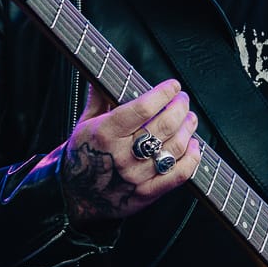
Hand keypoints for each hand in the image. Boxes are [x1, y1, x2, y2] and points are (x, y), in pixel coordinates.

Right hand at [59, 78, 200, 224]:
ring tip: (190, 119)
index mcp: (105, 134)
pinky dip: (192, 159)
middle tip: (182, 100)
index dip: (162, 93)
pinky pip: (178, 175)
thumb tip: (107, 72)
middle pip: (164, 126)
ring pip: (174, 148)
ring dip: (188, 129)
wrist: (74, 194)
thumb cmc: (82, 155)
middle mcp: (122, 155)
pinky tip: (193, 146)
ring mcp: (136, 176)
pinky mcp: (146, 193)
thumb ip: (100, 97)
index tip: (172, 86)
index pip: (142, 108)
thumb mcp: (85, 123)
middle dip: (180, 108)